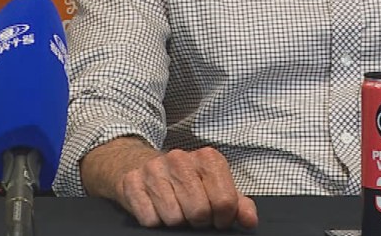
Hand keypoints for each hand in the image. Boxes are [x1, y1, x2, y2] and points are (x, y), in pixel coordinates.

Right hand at [82, 139, 257, 230]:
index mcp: (207, 158)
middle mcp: (179, 158)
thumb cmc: (184, 181)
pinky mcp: (131, 182)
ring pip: (174, 217)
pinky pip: (150, 219)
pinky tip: (156, 208)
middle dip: (198, 220)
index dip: (223, 218)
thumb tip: (248, 220)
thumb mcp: (215, 188)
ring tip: (174, 209)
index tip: (216, 217)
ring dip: (176, 221)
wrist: (140, 165)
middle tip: (193, 214)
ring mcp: (153, 169)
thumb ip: (238, 204)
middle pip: (199, 211)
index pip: (225, 201)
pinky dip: (155, 220)